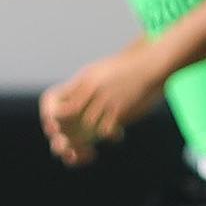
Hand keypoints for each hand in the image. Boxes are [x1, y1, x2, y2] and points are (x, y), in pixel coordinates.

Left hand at [39, 43, 167, 167]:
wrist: (154, 64)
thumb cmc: (130, 70)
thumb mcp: (102, 71)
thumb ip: (86, 85)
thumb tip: (74, 101)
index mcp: (83, 79)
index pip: (53, 99)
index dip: (51, 114)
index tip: (58, 125)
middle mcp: (90, 88)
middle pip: (66, 116)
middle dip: (67, 132)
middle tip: (78, 140)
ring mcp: (104, 98)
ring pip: (85, 126)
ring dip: (89, 138)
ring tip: (99, 139)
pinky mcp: (120, 108)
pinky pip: (105, 131)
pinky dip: (109, 136)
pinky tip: (118, 135)